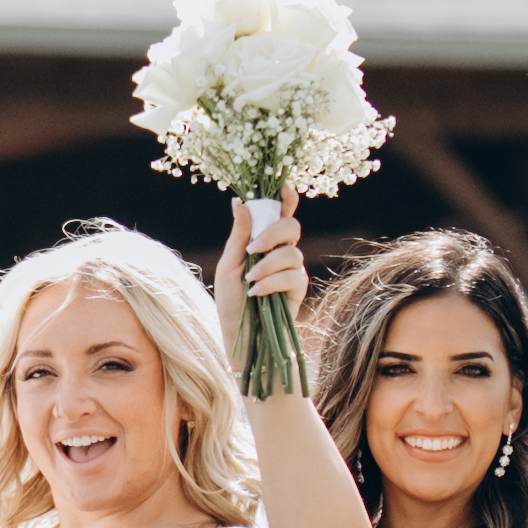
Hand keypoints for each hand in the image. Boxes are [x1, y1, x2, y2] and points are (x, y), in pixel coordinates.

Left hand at [209, 202, 311, 374]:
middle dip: (273, 233)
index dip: (285, 198)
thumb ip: (238, 237)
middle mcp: (281, 252)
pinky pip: (293, 275)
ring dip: (268, 264)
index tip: (283, 186)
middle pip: (292, 226)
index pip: (279, 213)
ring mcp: (292, 270)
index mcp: (263, 242)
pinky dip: (272, 282)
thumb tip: (239, 203)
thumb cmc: (231, 304)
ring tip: (250, 281)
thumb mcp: (228, 267)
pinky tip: (256, 293)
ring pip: (292, 252)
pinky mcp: (298, 289)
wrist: (242, 341)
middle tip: (253, 248)